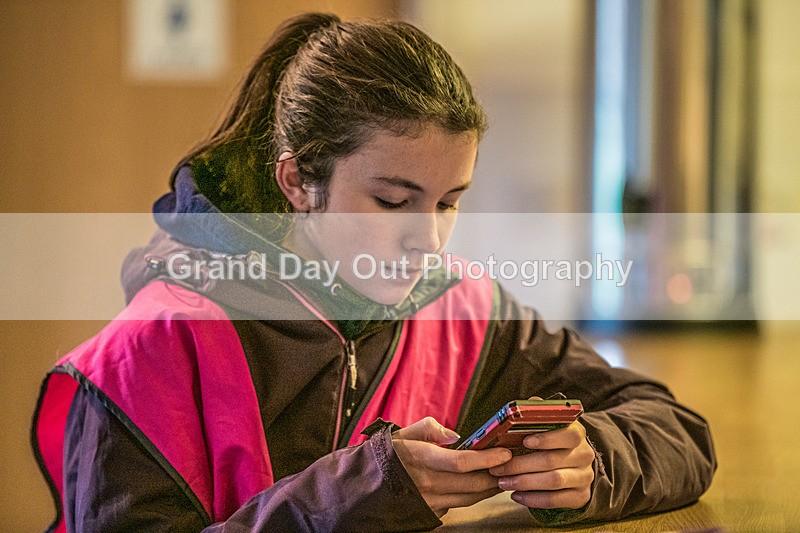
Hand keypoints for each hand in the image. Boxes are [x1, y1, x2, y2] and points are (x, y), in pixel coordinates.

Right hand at [392, 417, 511, 516]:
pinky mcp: (429, 512)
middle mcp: (425, 483)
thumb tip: (455, 435)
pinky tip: (483, 487)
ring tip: (503, 474)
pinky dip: (474, 496)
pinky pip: (458, 505)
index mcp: (420, 459)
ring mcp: (428, 501)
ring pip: (469, 498)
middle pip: (471, 484)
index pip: (460, 462)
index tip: (504, 452)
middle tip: (512, 465)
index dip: (486, 459)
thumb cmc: (387, 455)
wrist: (364, 484)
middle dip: (496, 475)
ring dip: (489, 487)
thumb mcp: (403, 433)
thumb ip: (429, 428)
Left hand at [489, 420, 594, 508]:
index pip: (568, 434)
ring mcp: (584, 477)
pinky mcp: (580, 496)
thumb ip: (537, 415)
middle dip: (521, 464)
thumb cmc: (552, 443)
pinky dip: (533, 499)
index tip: (525, 441)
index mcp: (577, 433)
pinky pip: (555, 500)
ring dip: (525, 482)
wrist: (574, 467)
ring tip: (503, 482)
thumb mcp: (548, 426)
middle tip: (498, 468)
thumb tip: (524, 406)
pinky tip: (516, 495)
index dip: (547, 438)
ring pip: (553, 481)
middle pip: (552, 460)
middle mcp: (584, 455)